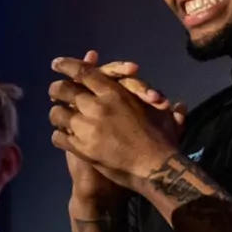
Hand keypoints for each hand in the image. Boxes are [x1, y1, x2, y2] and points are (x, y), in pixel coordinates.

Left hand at [49, 54, 182, 192]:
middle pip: (64, 90)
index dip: (68, 65)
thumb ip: (160, 105)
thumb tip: (178, 103)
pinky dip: (59, 136)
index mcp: (115, 93)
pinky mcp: (80, 148)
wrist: (154, 169)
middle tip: (53, 90)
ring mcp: (86, 128)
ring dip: (57, 114)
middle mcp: (97, 107)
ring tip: (57, 116)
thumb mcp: (162, 116)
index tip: (56, 63)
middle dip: (57, 89)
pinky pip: (59, 137)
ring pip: (57, 114)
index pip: (85, 72)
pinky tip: (61, 136)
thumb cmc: (163, 140)